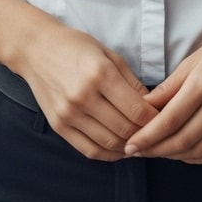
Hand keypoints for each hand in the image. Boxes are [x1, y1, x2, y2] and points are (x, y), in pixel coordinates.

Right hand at [21, 21, 159, 162]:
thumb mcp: (108, 54)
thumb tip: (152, 106)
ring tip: (140, 143)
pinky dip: (108, 154)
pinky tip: (119, 149)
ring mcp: (69, 114)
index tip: (165, 120)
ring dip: (129, 148)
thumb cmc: (75, 46)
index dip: (155, 119)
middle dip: (145, 135)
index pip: (136, 110)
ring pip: (109, 144)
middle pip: (125, 129)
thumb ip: (131, 81)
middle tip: (157, 134)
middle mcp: (84, 96)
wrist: (36, 49)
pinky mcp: (59, 126)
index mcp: (100, 74)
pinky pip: (89, 150)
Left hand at [124, 25, 201, 164]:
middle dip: (155, 150)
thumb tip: (144, 107)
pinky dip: (196, 158)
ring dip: (173, 156)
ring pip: (198, 151)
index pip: (169, 120)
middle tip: (138, 152)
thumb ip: (169, 87)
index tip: (130, 144)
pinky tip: (183, 153)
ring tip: (157, 152)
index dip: (147, 137)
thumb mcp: (194, 59)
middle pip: (182, 140)